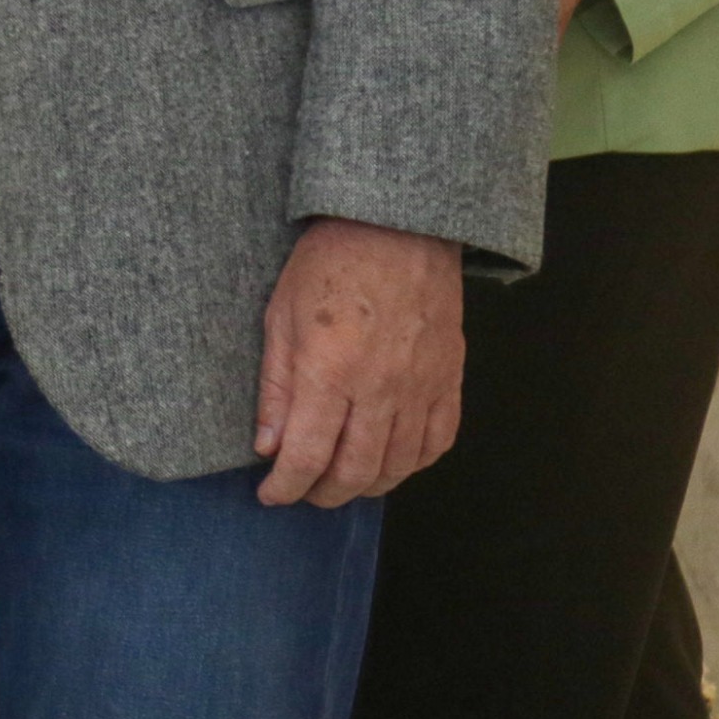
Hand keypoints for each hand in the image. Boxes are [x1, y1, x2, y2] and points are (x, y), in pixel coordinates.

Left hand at [254, 218, 462, 507]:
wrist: (398, 223)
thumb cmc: (331, 262)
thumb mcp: (281, 315)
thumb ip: (276, 386)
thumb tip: (269, 447)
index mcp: (330, 370)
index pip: (307, 457)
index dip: (285, 487)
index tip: (271, 494)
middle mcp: (380, 388)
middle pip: (354, 473)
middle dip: (322, 494)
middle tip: (304, 491)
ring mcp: (421, 386)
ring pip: (397, 466)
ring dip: (366, 486)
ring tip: (342, 481)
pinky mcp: (450, 378)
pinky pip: (438, 442)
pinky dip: (412, 464)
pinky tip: (391, 461)